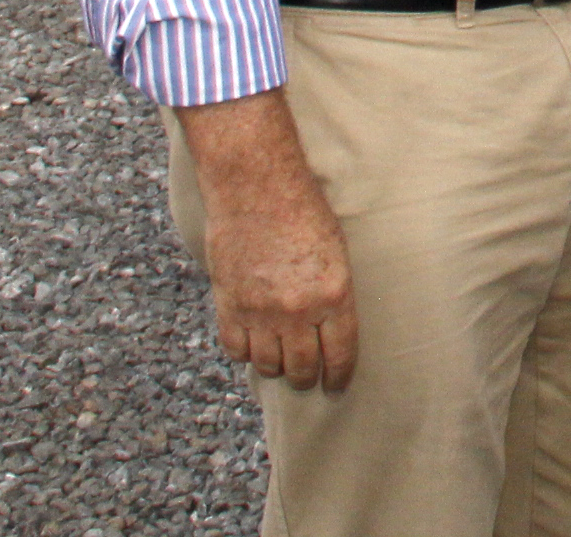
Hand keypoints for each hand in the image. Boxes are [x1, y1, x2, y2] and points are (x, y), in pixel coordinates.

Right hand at [178, 90, 358, 392]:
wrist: (256, 186)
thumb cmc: (303, 208)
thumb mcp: (335, 250)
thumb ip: (332, 292)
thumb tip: (329, 325)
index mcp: (334, 294)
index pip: (340, 355)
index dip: (337, 376)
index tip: (334, 385)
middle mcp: (299, 310)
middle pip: (302, 368)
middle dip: (306, 377)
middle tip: (306, 378)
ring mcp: (261, 311)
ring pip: (268, 364)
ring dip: (275, 367)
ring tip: (279, 362)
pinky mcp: (230, 305)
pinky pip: (236, 348)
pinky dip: (244, 351)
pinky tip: (251, 344)